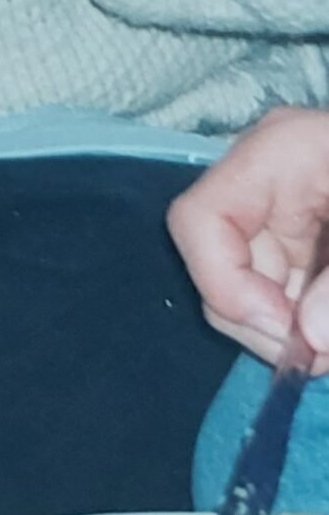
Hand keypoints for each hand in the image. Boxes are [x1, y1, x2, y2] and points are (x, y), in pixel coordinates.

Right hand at [167, 110, 328, 371]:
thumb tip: (313, 339)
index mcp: (275, 156)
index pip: (198, 221)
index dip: (225, 285)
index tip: (288, 331)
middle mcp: (265, 183)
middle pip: (218, 265)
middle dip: (263, 323)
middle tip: (321, 358)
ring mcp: (286, 214)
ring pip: (250, 291)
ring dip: (288, 334)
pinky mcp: (309, 245)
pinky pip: (284, 295)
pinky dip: (306, 326)